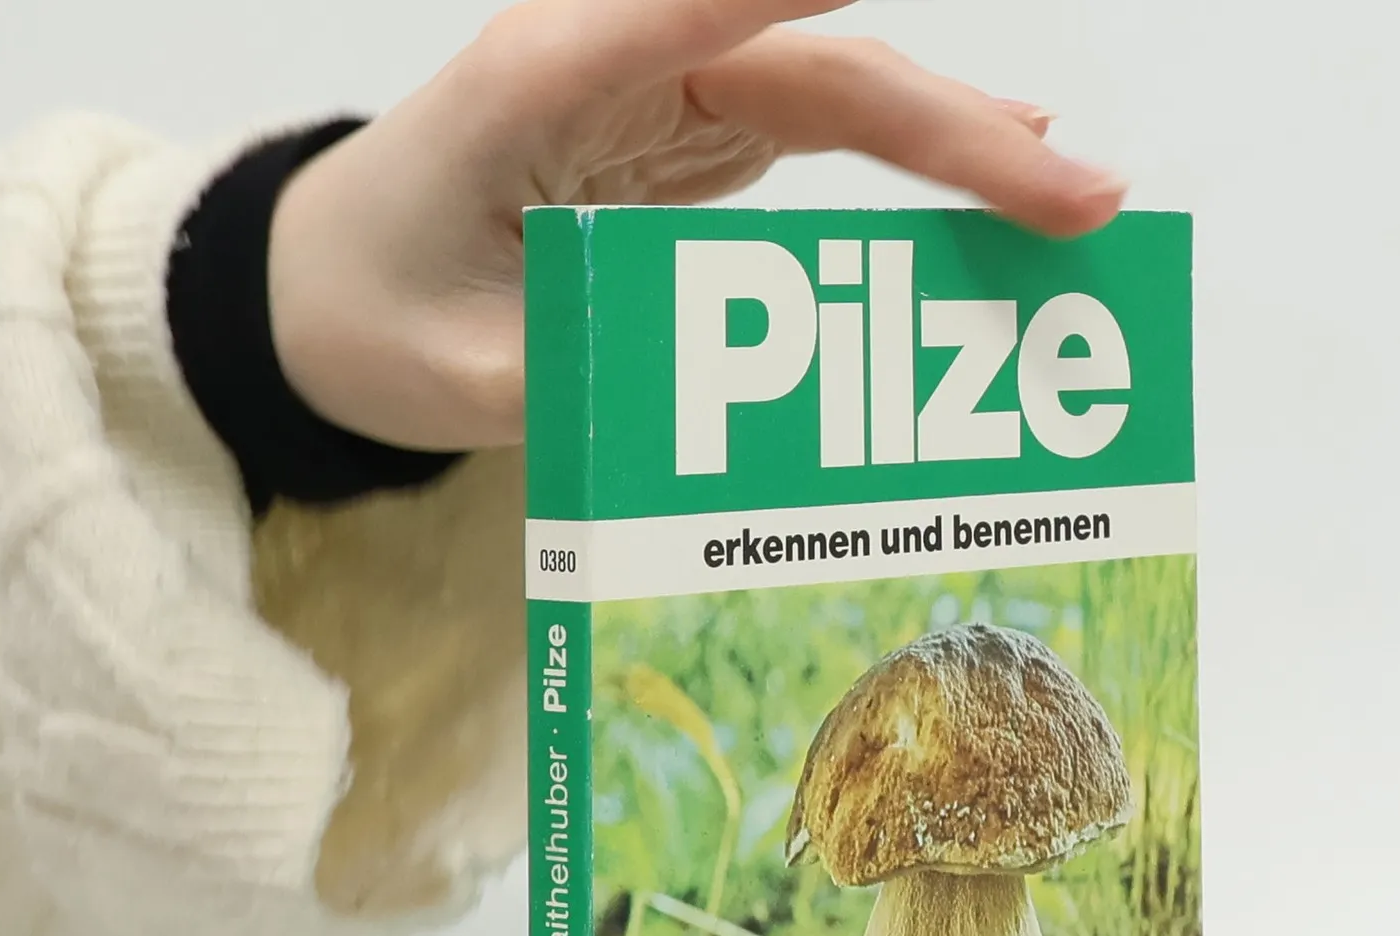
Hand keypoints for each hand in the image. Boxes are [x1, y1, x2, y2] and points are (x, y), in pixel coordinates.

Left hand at [266, 0, 1127, 451]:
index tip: (906, 3)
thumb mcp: (459, 375)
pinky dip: (910, 162)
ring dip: (956, 139)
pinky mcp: (687, 137)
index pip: (693, 11)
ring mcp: (660, 94)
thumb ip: (584, 383)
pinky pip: (820, 135)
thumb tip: (725, 428)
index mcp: (540, 86)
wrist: (321, 285)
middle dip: (951, 128)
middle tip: (1078, 192)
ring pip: (838, 91)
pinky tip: (989, 177)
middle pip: (815, 68)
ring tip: (1068, 191)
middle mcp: (615, 63)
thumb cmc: (370, 309)